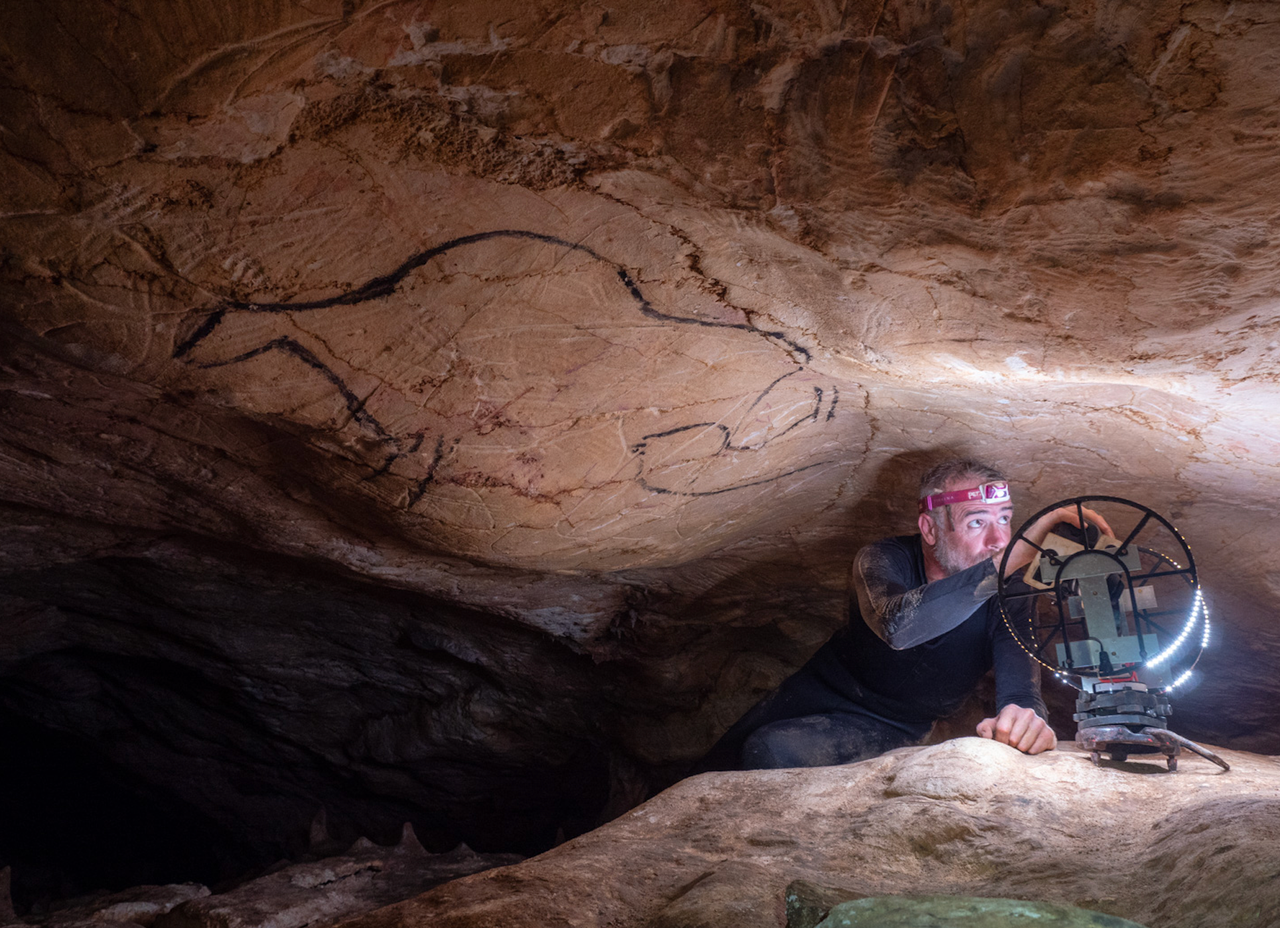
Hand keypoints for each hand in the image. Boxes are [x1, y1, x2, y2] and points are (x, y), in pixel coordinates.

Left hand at [976, 703, 1056, 753]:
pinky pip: (1038, 747)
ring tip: (1020, 747)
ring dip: (1020, 750)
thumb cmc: (1005, 730)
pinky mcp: (1049, 733)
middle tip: (1011, 746)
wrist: (1026, 731)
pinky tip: (1030, 750)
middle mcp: (1027, 712)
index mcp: (1011, 709)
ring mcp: (1040, 721)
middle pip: (1014, 738)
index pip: (1002, 729)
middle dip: (1010, 747)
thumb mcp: (991, 727)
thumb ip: (983, 729)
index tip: (1001, 743)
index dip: (1000, 741)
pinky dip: (1032, 752)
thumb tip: (987, 736)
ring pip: (1025, 744)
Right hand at [1000, 504, 1115, 576]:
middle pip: (1083, 512)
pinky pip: (1061, 514)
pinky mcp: (1044, 520)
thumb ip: (1073, 550)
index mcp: (1063, 525)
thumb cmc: (1037, 554)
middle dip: (1100, 521)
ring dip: (1091, 517)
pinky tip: (1083, 526)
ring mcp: (1051, 518)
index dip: (1099, 525)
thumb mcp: (1061, 552)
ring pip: (1075, 509)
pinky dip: (1074, 518)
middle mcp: (1058, 519)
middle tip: (1110, 533)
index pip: (1084, 518)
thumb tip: (1091, 562)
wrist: (1019, 556)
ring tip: (1102, 527)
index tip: (1109, 536)